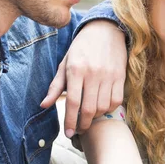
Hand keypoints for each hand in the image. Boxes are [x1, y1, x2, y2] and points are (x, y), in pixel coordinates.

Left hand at [40, 20, 126, 137]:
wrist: (106, 30)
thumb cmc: (82, 48)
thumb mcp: (65, 63)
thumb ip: (55, 86)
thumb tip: (43, 105)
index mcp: (76, 70)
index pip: (73, 102)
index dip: (70, 121)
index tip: (67, 134)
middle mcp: (93, 73)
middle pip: (89, 108)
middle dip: (83, 124)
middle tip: (79, 130)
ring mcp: (109, 75)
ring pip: (103, 106)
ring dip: (96, 117)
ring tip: (89, 117)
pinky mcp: (120, 76)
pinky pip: (116, 100)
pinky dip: (109, 108)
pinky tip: (102, 107)